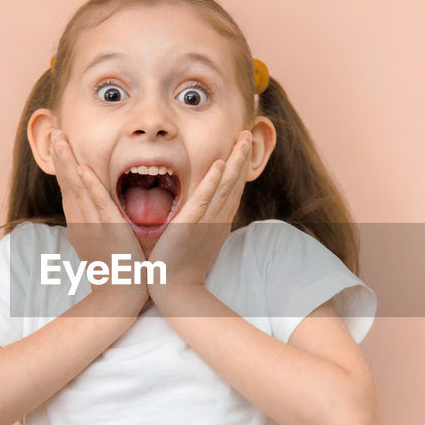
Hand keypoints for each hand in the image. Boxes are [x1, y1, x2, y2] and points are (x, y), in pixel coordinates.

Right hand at [50, 130, 147, 307]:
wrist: (120, 295)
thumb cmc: (115, 272)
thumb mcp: (101, 244)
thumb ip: (96, 226)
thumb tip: (92, 215)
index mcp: (80, 225)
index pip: (70, 190)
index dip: (63, 166)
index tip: (59, 144)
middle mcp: (81, 223)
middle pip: (67, 184)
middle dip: (60, 157)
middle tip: (54, 132)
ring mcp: (93, 226)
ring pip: (77, 188)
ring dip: (68, 163)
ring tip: (60, 140)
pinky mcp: (109, 230)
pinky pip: (97, 203)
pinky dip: (89, 185)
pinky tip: (81, 169)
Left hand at [147, 130, 252, 298]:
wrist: (175, 291)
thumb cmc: (180, 271)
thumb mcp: (195, 244)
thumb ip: (199, 227)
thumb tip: (200, 219)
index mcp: (217, 223)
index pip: (230, 190)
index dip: (239, 168)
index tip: (243, 147)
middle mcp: (217, 220)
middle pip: (234, 183)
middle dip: (242, 157)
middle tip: (249, 133)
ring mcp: (206, 222)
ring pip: (225, 186)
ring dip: (235, 161)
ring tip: (243, 139)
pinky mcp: (190, 226)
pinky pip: (204, 200)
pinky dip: (213, 182)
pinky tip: (220, 164)